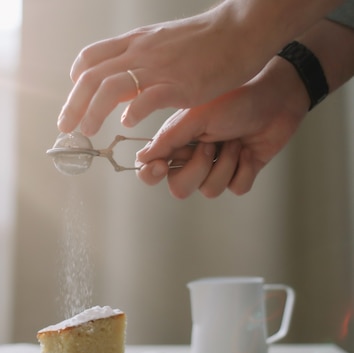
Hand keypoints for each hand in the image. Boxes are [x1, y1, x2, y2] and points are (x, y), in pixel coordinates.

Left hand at [56, 5, 273, 136]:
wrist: (240, 31)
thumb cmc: (205, 41)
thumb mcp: (162, 42)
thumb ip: (140, 59)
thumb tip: (124, 78)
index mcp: (134, 42)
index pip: (90, 58)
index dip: (77, 80)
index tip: (76, 99)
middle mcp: (139, 53)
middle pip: (91, 76)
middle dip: (73, 104)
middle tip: (65, 127)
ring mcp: (158, 68)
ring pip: (110, 87)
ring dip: (93, 111)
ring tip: (87, 131)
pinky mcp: (179, 84)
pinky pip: (147, 97)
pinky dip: (132, 111)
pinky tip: (127, 123)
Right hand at [135, 56, 308, 198]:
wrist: (277, 96)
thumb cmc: (235, 98)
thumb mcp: (196, 116)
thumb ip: (167, 139)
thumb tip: (140, 160)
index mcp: (176, 142)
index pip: (151, 171)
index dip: (152, 175)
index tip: (163, 166)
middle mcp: (192, 158)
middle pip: (180, 188)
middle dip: (198, 169)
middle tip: (211, 145)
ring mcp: (217, 167)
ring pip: (209, 190)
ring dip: (227, 164)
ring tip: (236, 141)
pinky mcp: (241, 173)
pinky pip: (236, 188)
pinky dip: (245, 169)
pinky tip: (250, 149)